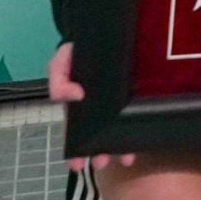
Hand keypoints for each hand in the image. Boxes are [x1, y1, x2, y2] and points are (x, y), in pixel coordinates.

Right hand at [49, 43, 134, 170]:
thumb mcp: (60, 63)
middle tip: (101, 163)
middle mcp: (98, 109)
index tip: (76, 165)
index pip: (77, 133)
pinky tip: (141, 139)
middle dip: (100, 153)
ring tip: (125, 158)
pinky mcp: (135, 94)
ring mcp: (118, 103)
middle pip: (99, 136)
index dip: (76, 151)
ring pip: (120, 129)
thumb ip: (58, 82)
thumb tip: (74, 96)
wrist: (99, 35)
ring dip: (121, 146)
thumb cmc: (75, 53)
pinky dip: (139, 127)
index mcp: (79, 107)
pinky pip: (138, 113)